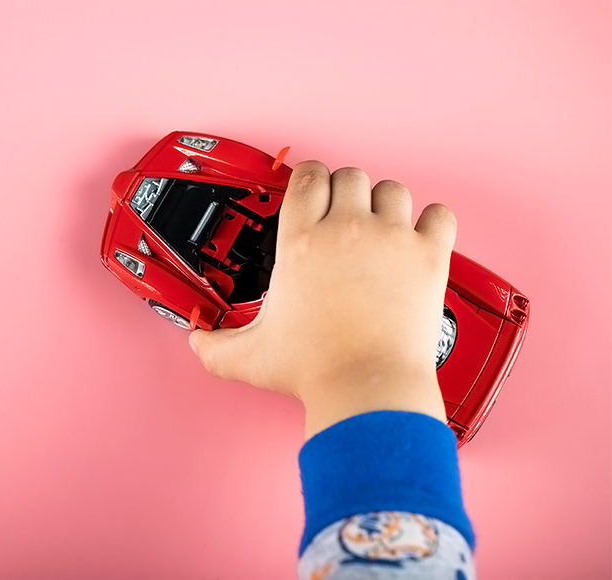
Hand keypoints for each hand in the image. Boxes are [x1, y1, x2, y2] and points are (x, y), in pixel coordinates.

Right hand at [189, 160, 456, 438]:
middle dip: (345, 191)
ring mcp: (390, 240)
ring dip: (384, 204)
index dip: (309, 179)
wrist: (367, 389)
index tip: (311, 190)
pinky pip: (440, 215)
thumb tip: (197, 343)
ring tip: (379, 227)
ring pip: (393, 190)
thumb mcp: (250, 356)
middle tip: (344, 215)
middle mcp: (347, 231)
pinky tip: (420, 237)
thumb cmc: (315, 370)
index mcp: (302, 243)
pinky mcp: (427, 257)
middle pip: (350, 176)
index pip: (307, 178)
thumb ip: (215, 347)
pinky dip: (433, 221)